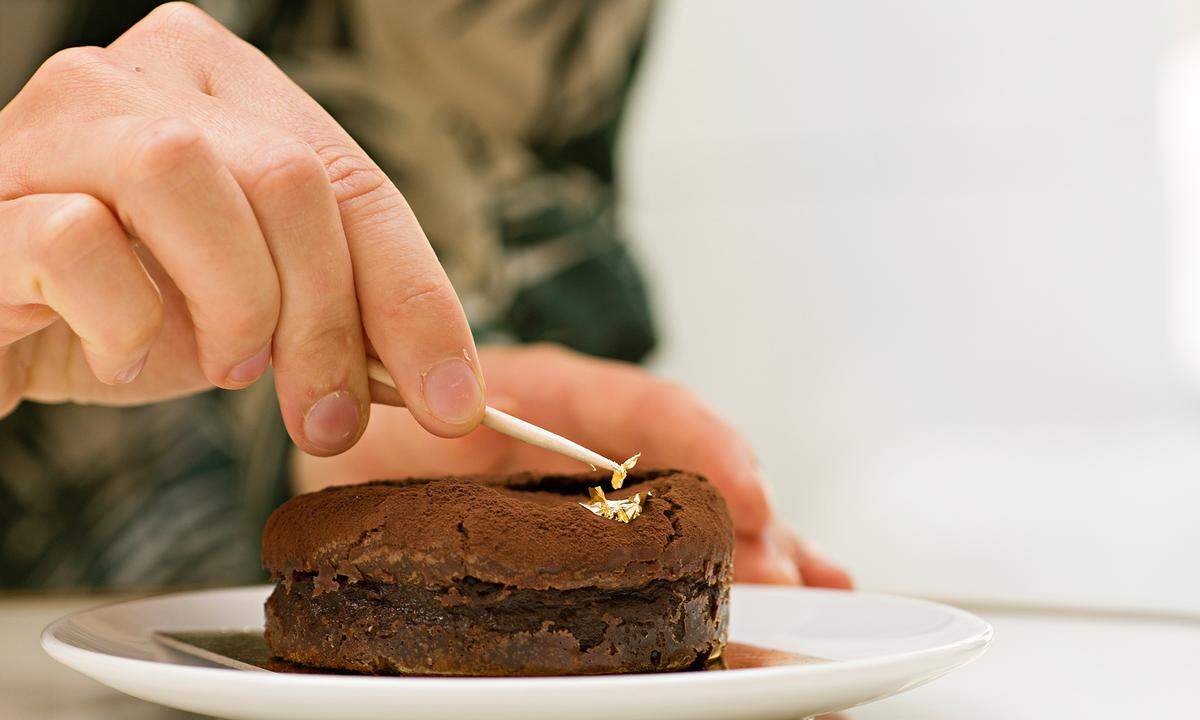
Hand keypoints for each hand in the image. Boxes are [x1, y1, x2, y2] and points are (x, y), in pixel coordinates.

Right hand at [0, 3, 484, 453]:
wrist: (3, 325)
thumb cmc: (132, 305)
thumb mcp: (260, 305)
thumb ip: (344, 318)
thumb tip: (448, 389)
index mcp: (228, 88)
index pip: (357, 184)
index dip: (416, 301)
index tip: (453, 402)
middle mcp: (143, 80)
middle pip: (290, 179)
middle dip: (330, 322)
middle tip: (327, 415)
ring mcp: (55, 124)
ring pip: (186, 176)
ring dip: (234, 303)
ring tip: (225, 364)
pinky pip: (76, 240)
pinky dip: (121, 319)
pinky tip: (118, 351)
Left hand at [293, 344, 852, 587]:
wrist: (349, 445)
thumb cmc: (381, 412)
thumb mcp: (400, 402)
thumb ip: (434, 404)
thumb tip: (466, 413)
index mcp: (558, 392)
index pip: (647, 405)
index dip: (706, 442)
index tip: (746, 492)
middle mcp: (595, 442)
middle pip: (692, 474)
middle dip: (747, 523)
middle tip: (784, 573)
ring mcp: (601, 493)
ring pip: (695, 518)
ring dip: (761, 552)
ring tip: (819, 587)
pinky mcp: (596, 541)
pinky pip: (665, 561)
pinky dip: (717, 586)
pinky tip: (772, 611)